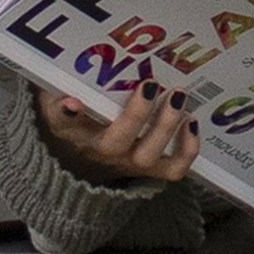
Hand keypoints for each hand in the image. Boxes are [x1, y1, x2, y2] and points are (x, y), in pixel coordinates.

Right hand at [36, 77, 200, 186]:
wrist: (90, 144)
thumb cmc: (81, 108)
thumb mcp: (62, 93)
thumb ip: (62, 85)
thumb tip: (71, 94)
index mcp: (70, 128)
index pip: (62, 123)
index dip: (66, 114)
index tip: (73, 102)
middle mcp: (99, 149)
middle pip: (114, 142)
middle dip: (135, 114)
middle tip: (149, 84)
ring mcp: (127, 161)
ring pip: (147, 155)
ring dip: (166, 126)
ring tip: (177, 97)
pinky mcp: (151, 167)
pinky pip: (173, 169)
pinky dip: (188, 148)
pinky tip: (192, 121)